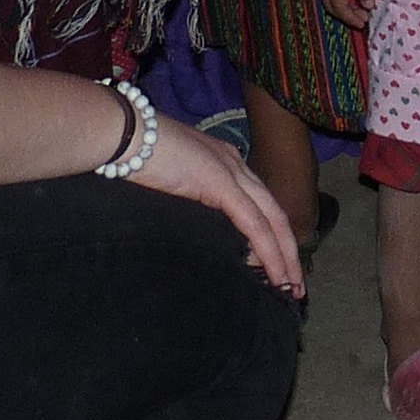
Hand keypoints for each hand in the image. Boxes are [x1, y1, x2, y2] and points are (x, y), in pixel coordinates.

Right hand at [130, 115, 304, 293]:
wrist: (122, 132)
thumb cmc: (134, 157)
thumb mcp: (172, 184)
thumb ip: (191, 201)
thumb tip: (199, 233)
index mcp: (224, 161)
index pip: (259, 203)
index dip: (272, 235)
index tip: (278, 264)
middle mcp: (235, 164)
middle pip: (275, 212)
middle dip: (289, 250)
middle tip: (297, 284)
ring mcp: (231, 171)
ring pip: (272, 220)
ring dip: (285, 256)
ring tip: (292, 287)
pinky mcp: (221, 183)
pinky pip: (254, 224)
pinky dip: (269, 251)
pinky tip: (276, 273)